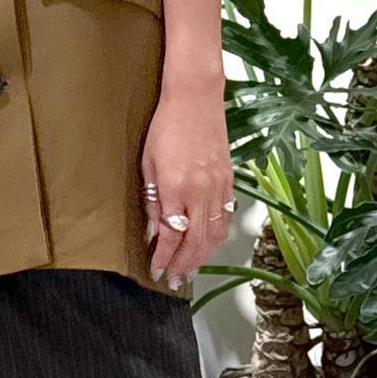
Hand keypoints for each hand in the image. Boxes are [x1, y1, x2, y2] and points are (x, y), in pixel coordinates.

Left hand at [141, 80, 235, 287]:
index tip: (157, 270)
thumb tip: (153, 229)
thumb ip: (151, 200)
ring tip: (190, 268)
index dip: (164, 257)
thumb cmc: (166, 126)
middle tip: (174, 279)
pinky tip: (208, 244)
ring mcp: (218, 186)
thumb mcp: (148, 164)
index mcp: (176, 188)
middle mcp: (200, 192)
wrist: (195, 98)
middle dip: (184, 264)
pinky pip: (225, 217)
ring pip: (214, 234)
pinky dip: (217, 237)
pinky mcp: (229, 180)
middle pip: (195, 241)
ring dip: (202, 256)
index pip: (171, 235)